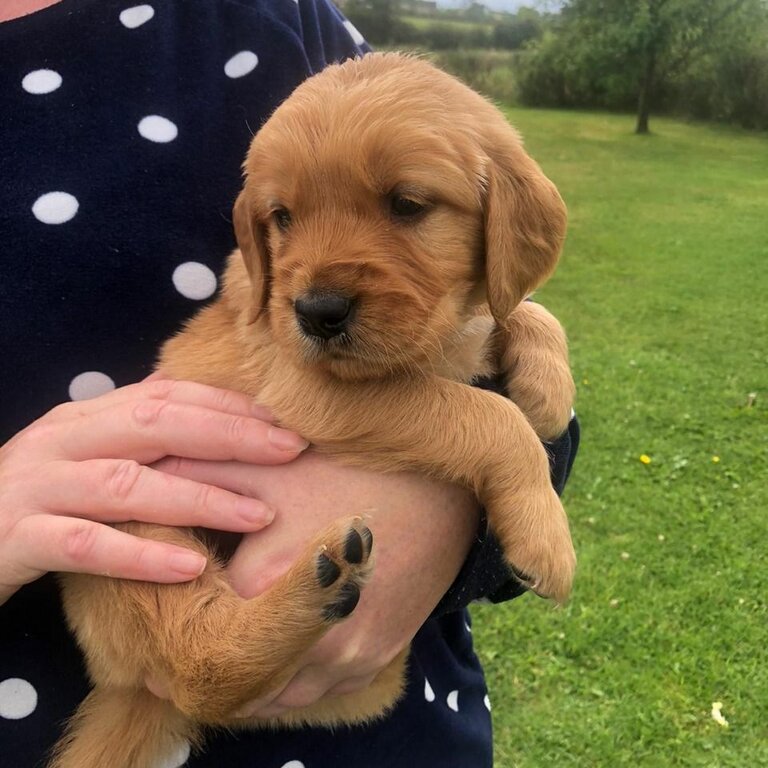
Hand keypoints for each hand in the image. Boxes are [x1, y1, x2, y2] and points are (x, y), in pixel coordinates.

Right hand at [0, 378, 307, 606]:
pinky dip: (143, 553)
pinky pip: (88, 545)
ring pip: (130, 484)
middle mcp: (63, 440)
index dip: (229, 405)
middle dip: (230, 436)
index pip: (168, 395)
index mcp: (86, 416)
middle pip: (157, 426)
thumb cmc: (37, 496)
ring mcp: (39, 486)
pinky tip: (191, 565)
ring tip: (261, 513)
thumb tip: (215, 424)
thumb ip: (139, 439)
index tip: (284, 421)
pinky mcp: (19, 538)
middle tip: (291, 450)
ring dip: (202, 496)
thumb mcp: (87, 455)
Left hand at [155, 450, 478, 715]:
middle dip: (197, 669)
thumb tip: (151, 470)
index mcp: (268, 589)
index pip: (193, 634)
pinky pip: (316, 692)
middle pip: (229, 683)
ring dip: (244, 682)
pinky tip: (277, 647)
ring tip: (223, 648)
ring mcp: (346, 657)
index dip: (164, 628)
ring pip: (273, 697)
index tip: (147, 624)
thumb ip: (208, 468)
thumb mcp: (277, 465)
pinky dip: (288, 679)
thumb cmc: (357, 470)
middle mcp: (306, 639)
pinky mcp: (375, 659)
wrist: (449, 488)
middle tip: (171, 649)